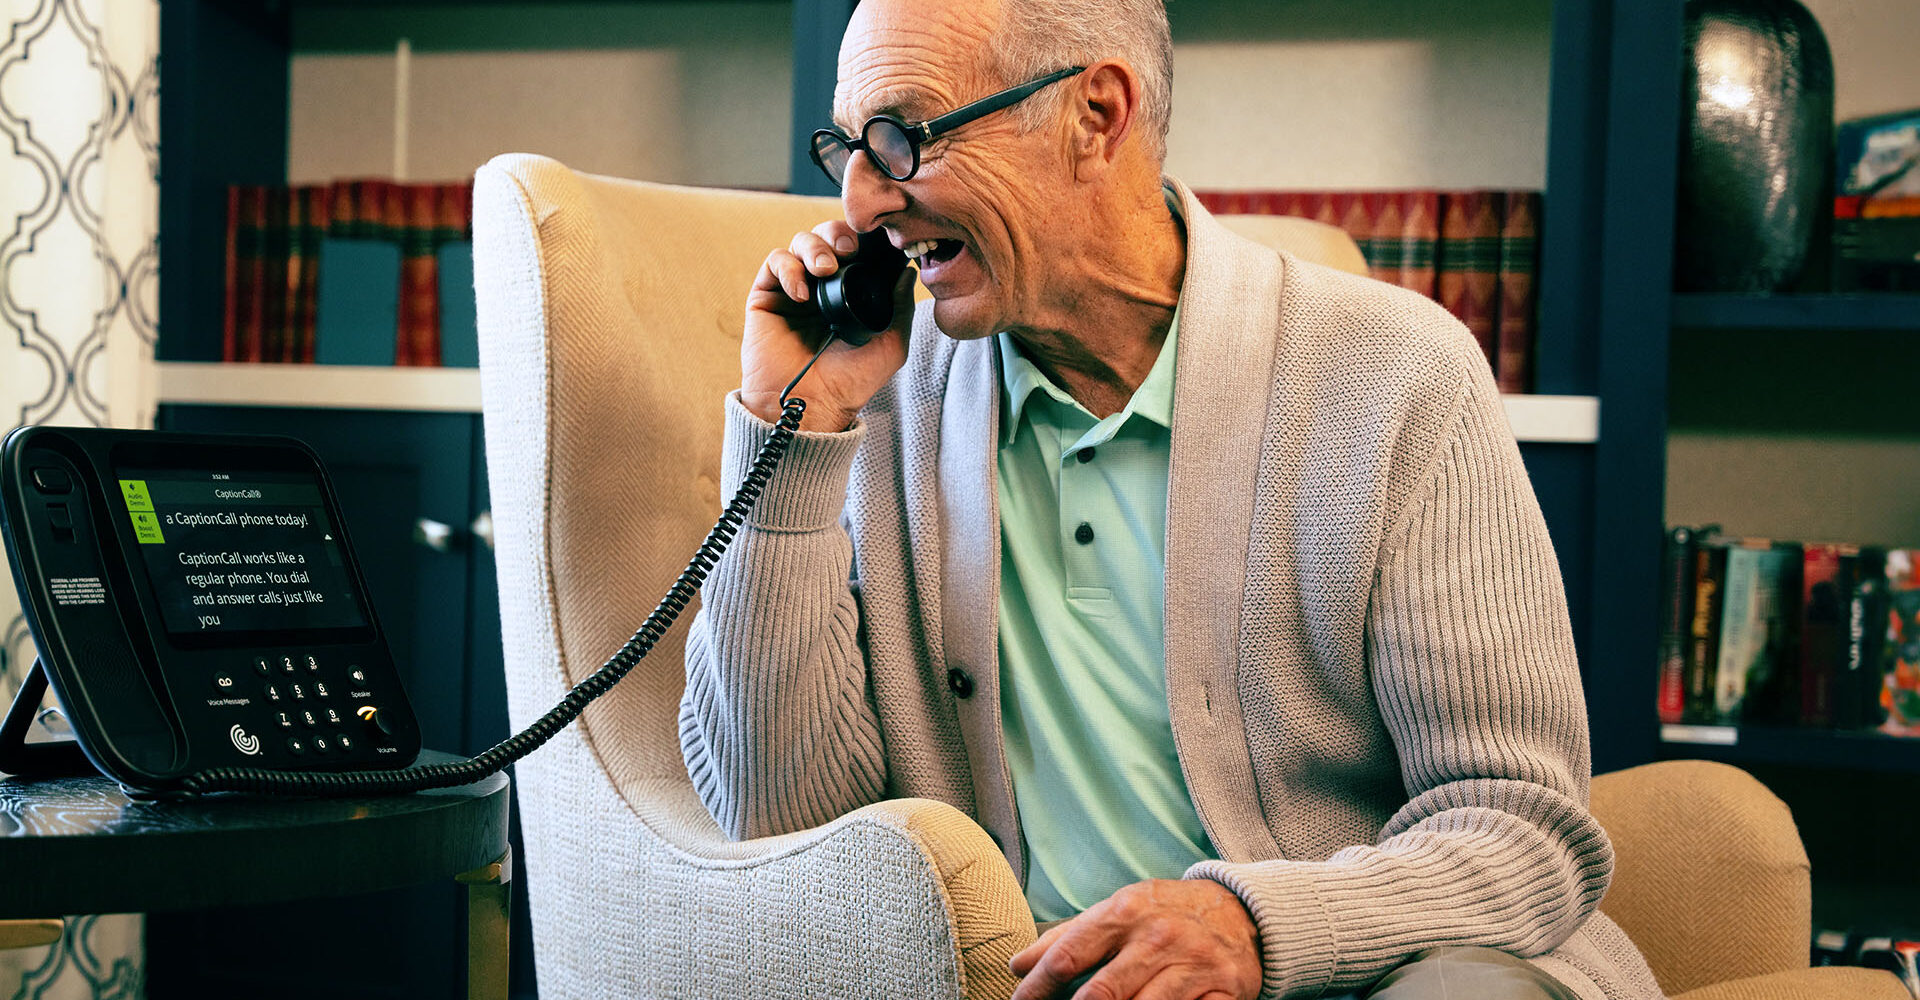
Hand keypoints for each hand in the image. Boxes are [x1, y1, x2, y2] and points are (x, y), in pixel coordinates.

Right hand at [741, 219, 916, 431]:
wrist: (811, 406)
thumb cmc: (850, 383)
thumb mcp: (890, 347)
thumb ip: (901, 309)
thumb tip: (907, 272)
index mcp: (851, 293)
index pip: (857, 250)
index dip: (865, 239)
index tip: (876, 240)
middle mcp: (822, 286)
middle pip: (827, 236)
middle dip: (839, 234)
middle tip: (850, 251)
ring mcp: (794, 289)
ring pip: (801, 242)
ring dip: (814, 247)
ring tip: (825, 269)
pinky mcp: (766, 296)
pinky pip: (775, 263)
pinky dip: (789, 269)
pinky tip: (801, 293)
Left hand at [1010, 879, 1262, 999]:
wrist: (1243, 911)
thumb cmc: (1166, 913)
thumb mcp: (1118, 910)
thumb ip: (1068, 937)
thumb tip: (1019, 964)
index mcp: (1125, 912)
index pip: (1068, 956)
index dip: (1036, 987)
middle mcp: (1157, 938)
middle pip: (1100, 994)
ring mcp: (1192, 966)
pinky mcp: (1223, 993)